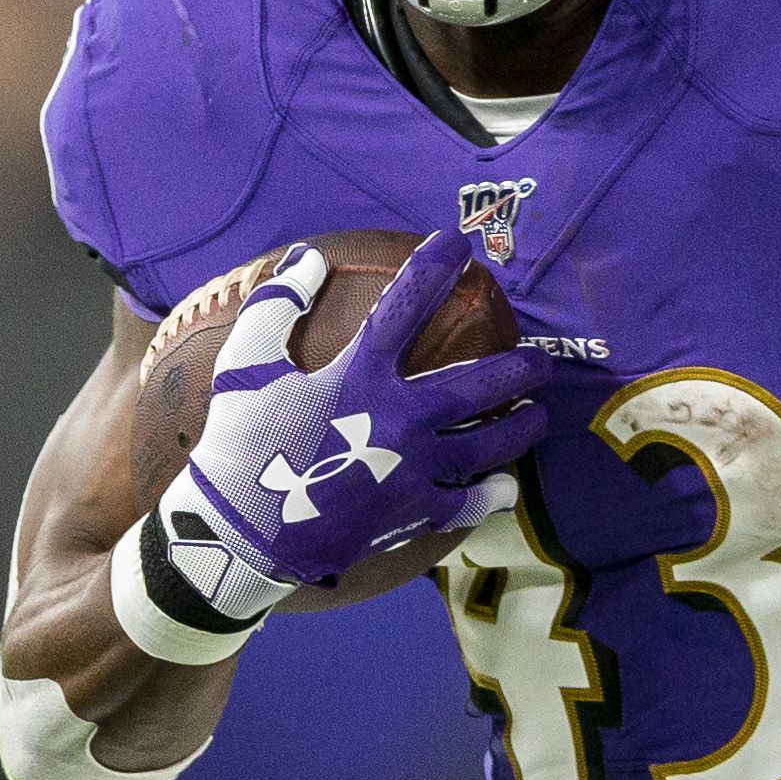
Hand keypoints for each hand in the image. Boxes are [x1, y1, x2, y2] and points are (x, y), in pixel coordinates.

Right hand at [176, 234, 549, 588]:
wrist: (240, 535)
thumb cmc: (240, 446)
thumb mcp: (245, 368)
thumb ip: (275, 307)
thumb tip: (307, 257)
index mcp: (360, 376)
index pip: (406, 305)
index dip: (434, 267)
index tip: (459, 244)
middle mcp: (400, 418)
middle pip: (478, 384)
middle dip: (519, 368)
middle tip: (540, 360)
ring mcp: (413, 469)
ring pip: (488, 443)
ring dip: (521, 427)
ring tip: (539, 414)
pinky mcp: (411, 513)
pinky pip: (465, 503)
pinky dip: (490, 495)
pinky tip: (506, 487)